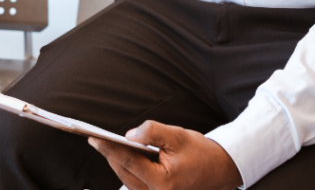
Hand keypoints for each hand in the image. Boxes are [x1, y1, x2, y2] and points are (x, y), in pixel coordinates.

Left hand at [89, 121, 242, 189]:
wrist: (222, 170)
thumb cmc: (202, 153)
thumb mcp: (177, 136)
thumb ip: (151, 132)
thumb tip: (128, 136)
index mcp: (163, 182)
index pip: (129, 161)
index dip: (109, 148)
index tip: (93, 138)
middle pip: (124, 171)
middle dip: (110, 154)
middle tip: (95, 137)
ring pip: (127, 178)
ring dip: (117, 160)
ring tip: (103, 143)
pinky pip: (134, 181)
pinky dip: (127, 167)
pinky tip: (120, 153)